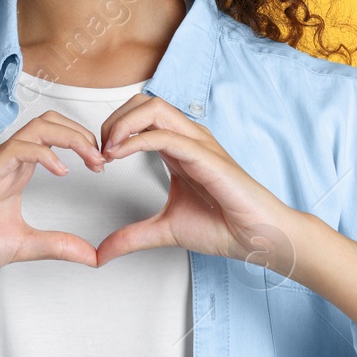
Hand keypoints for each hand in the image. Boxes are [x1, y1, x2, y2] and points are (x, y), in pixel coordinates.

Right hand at [0, 111, 107, 288]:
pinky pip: (19, 148)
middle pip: (50, 122)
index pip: (54, 136)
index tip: (102, 166)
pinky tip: (62, 173)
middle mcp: (9, 161)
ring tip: (91, 160)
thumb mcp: (26, 246)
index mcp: (18, 172)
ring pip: (38, 127)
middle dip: (82, 133)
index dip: (83, 143)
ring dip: (71, 137)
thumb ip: (58, 246)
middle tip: (102, 160)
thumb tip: (92, 256)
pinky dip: (45, 154)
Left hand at [93, 94, 300, 274]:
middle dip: (113, 120)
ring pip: (154, 108)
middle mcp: (188, 138)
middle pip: (143, 102)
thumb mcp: (164, 230)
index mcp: (178, 147)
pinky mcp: (206, 157)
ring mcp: (198, 144)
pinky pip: (166, 136)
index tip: (99, 160)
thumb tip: (100, 254)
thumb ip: (131, 237)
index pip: (140, 115)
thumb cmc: (223, 226)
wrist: (257, 237)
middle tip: (99, 152)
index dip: (113, 130)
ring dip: (122, 124)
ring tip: (107, 151)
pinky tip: (120, 156)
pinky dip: (136, 140)